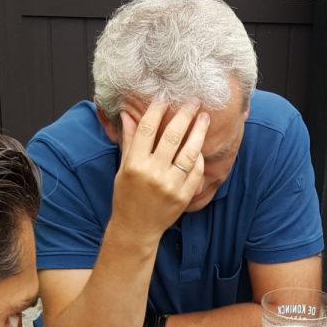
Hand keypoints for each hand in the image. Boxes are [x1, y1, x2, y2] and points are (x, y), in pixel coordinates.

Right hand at [109, 101, 209, 241]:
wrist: (136, 229)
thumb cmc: (127, 197)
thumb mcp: (123, 168)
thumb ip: (129, 141)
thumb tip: (126, 114)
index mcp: (135, 164)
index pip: (147, 129)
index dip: (156, 110)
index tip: (164, 97)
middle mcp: (153, 173)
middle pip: (172, 136)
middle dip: (184, 115)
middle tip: (193, 101)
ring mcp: (170, 185)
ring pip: (189, 152)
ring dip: (198, 131)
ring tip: (204, 117)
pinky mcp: (183, 196)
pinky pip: (196, 171)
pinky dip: (199, 157)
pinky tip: (200, 145)